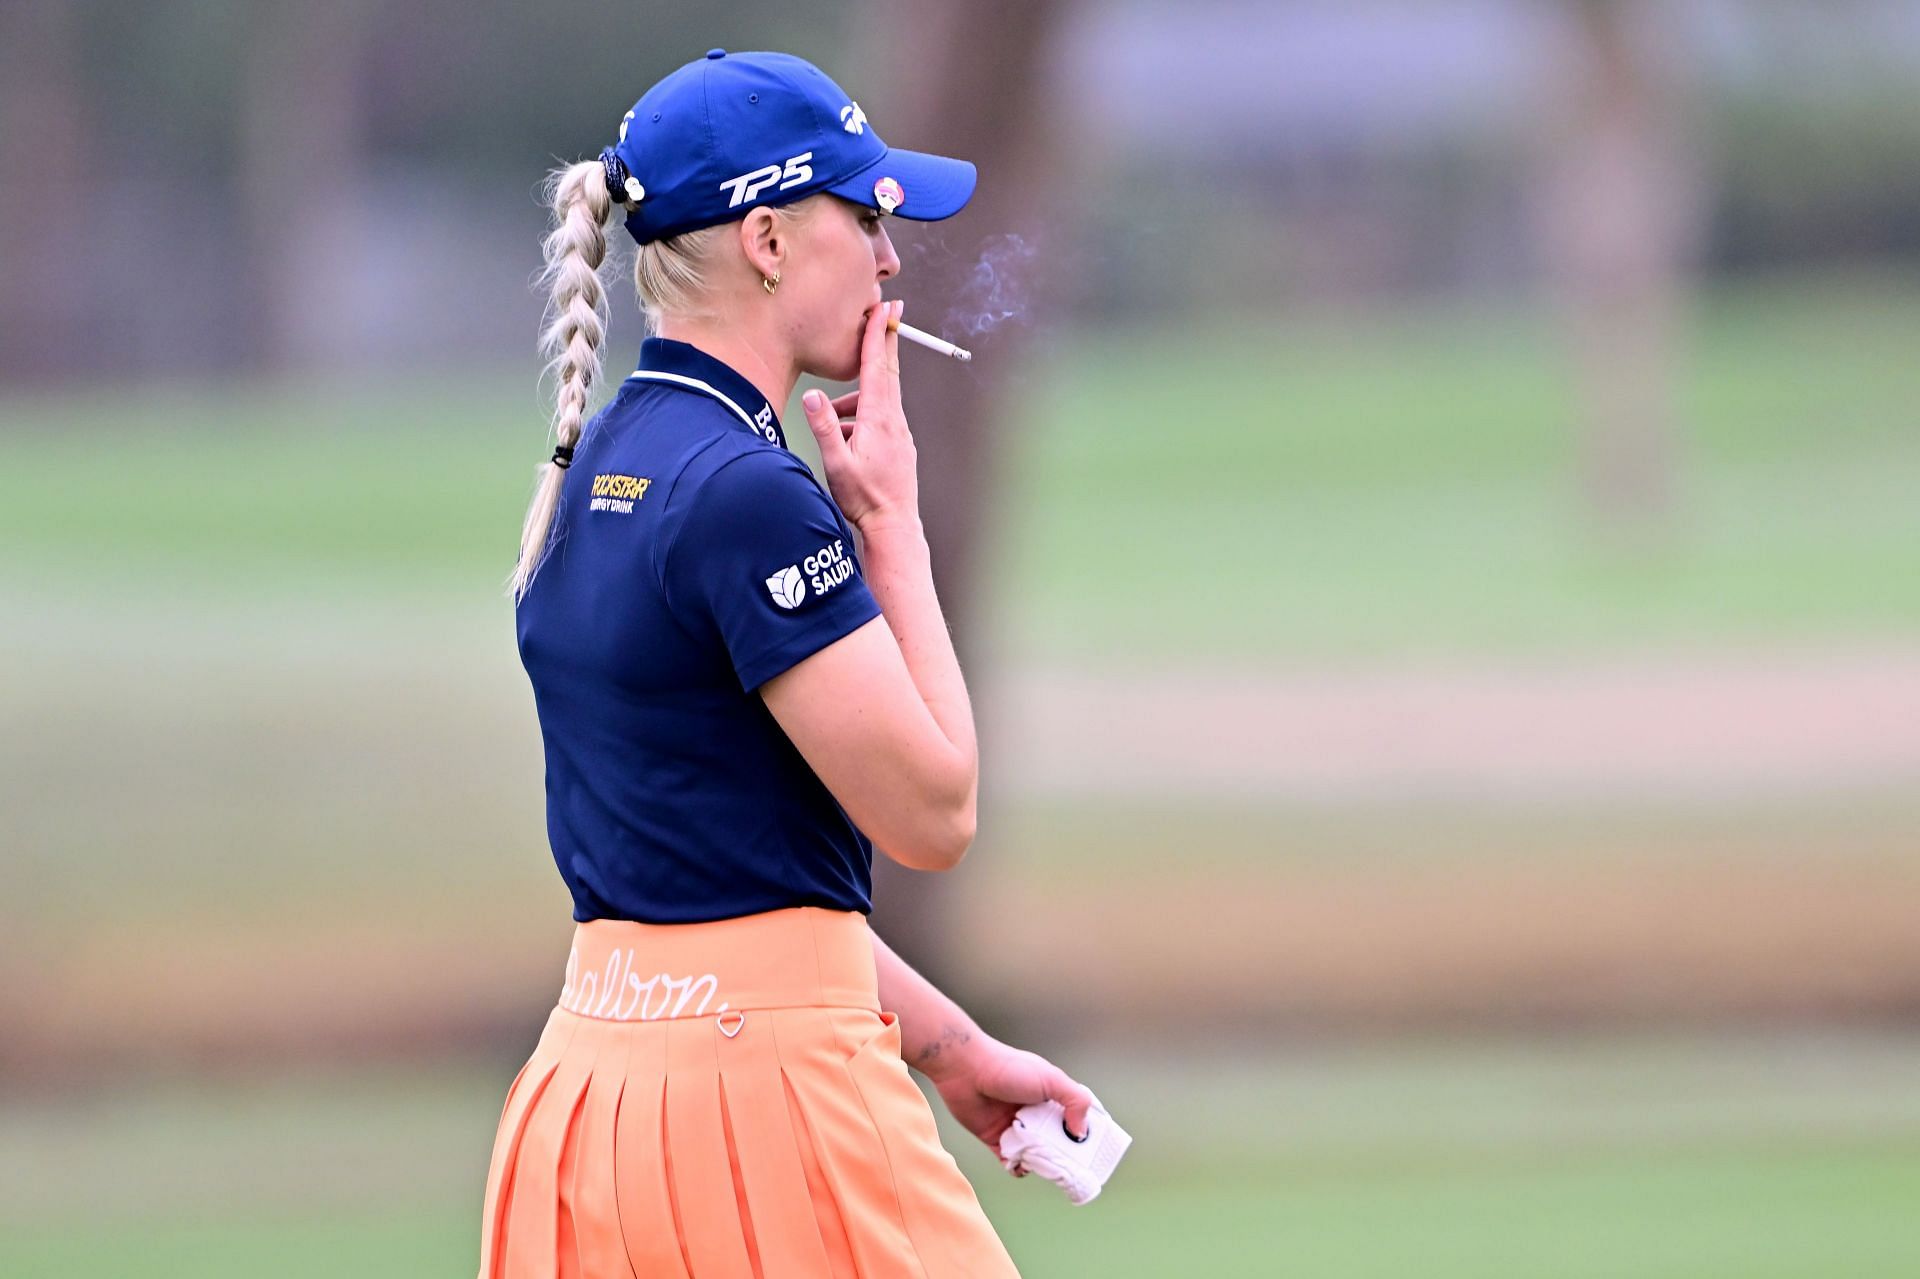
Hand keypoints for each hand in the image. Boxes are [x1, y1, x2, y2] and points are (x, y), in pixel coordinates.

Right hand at [799, 299, 919, 529]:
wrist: (894, 526)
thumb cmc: (864, 498)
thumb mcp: (836, 464)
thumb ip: (824, 428)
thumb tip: (813, 396)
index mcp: (879, 420)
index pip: (877, 367)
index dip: (878, 335)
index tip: (884, 309)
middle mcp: (894, 421)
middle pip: (888, 371)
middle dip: (885, 340)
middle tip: (890, 312)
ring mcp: (900, 433)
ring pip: (879, 400)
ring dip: (857, 397)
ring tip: (833, 420)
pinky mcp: (900, 446)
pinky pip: (881, 418)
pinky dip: (862, 416)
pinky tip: (844, 438)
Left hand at [928, 1034, 1095, 1160]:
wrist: (965, 1070)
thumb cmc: (1009, 1068)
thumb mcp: (1051, 1079)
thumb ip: (1074, 1100)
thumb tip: (1080, 1132)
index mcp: (1049, 1097)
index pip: (1072, 1119)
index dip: (1081, 1135)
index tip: (1091, 1152)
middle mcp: (1034, 1112)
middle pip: (1055, 1141)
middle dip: (1062, 1154)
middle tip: (1069, 1167)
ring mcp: (1014, 1127)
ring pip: (1034, 1153)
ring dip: (1039, 1162)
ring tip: (1042, 1164)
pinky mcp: (994, 1139)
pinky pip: (1009, 1160)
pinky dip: (1016, 1167)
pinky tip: (1020, 1166)